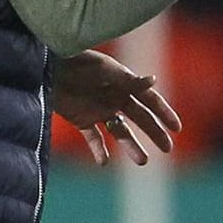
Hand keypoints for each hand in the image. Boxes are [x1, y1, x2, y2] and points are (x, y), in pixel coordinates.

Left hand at [50, 49, 181, 165]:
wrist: (46, 65)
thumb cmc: (76, 61)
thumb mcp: (104, 69)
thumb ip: (128, 79)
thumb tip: (154, 80)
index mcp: (123, 83)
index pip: (149, 100)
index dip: (164, 113)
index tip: (176, 128)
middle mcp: (114, 97)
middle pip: (139, 118)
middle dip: (154, 133)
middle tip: (168, 149)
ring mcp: (98, 109)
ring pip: (120, 131)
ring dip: (131, 146)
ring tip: (143, 161)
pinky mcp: (80, 119)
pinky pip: (93, 137)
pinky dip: (98, 149)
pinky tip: (103, 162)